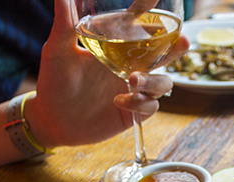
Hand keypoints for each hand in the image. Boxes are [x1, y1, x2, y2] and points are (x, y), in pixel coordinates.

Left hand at [25, 0, 189, 148]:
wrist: (51, 119)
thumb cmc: (54, 81)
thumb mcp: (58, 50)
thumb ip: (64, 24)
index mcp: (117, 45)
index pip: (139, 23)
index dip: (149, 9)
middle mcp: (132, 65)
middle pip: (165, 53)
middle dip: (177, 47)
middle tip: (182, 41)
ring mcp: (135, 89)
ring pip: (164, 82)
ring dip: (154, 80)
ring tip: (133, 79)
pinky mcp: (134, 111)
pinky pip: (150, 106)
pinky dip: (139, 103)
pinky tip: (118, 101)